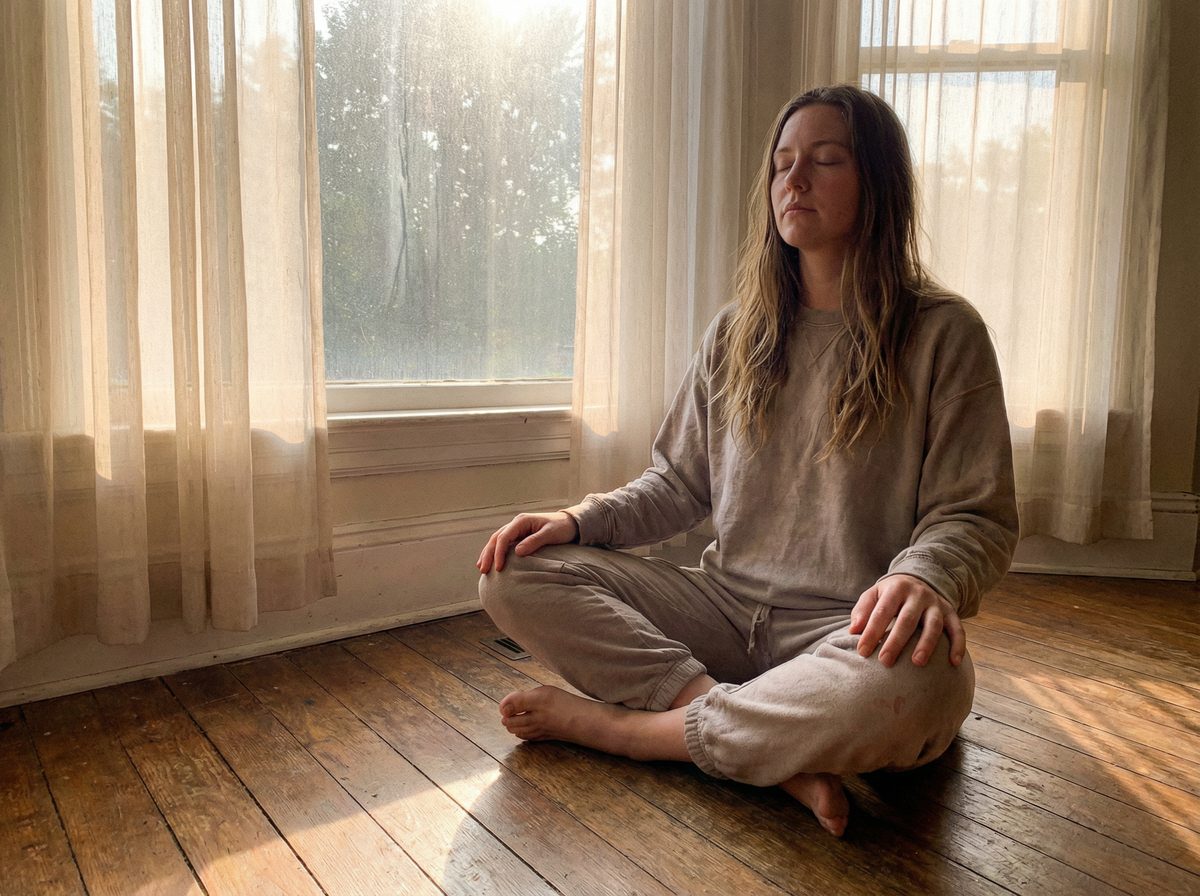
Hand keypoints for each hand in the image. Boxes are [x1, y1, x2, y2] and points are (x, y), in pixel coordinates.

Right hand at [476, 511, 577, 573]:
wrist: (570, 523)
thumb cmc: (561, 528)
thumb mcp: (550, 534)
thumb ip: (534, 541)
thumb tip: (518, 552)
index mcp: (522, 521)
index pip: (504, 536)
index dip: (499, 552)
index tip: (498, 567)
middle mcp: (516, 524)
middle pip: (496, 538)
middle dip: (488, 554)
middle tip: (483, 570)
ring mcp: (516, 530)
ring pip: (496, 541)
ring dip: (488, 554)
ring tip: (481, 568)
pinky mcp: (519, 536)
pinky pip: (503, 544)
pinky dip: (495, 553)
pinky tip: (491, 562)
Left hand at [849, 574, 964, 667]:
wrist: (917, 581)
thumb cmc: (890, 595)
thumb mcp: (873, 595)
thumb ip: (862, 610)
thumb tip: (853, 630)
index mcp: (896, 588)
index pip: (882, 611)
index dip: (872, 632)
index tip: (862, 652)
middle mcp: (918, 594)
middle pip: (907, 619)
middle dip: (896, 641)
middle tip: (885, 662)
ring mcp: (936, 603)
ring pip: (933, 624)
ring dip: (926, 644)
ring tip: (917, 663)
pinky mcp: (951, 612)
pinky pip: (958, 629)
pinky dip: (958, 645)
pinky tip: (954, 662)